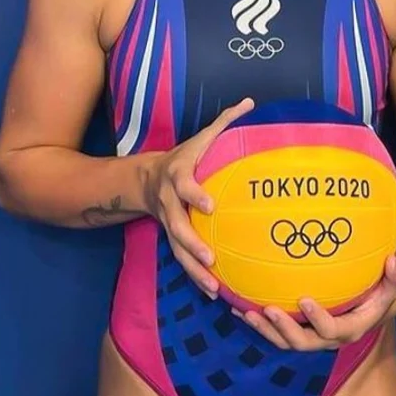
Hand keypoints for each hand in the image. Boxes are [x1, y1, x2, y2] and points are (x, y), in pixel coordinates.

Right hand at [142, 97, 254, 298]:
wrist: (144, 178)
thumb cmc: (184, 156)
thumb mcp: (200, 138)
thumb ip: (225, 122)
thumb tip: (250, 102)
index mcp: (178, 176)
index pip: (185, 186)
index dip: (195, 195)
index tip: (211, 205)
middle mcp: (170, 203)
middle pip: (176, 226)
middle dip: (192, 244)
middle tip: (210, 259)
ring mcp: (168, 222)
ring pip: (177, 250)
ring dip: (193, 270)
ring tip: (213, 287)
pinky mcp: (171, 237)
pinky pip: (181, 259)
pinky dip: (196, 276)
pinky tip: (214, 292)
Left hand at [234, 255, 395, 350]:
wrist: (367, 312)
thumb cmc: (376, 296)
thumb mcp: (389, 289)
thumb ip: (394, 278)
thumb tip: (393, 261)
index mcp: (349, 330)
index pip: (331, 329)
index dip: (317, 318)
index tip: (303, 299)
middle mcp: (327, 339)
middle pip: (302, 342)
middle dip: (283, 329)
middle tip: (268, 310)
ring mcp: (311, 337)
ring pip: (284, 342)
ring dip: (265, 330)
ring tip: (247, 313)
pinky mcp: (297, 332)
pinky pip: (275, 333)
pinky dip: (258, 323)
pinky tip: (239, 309)